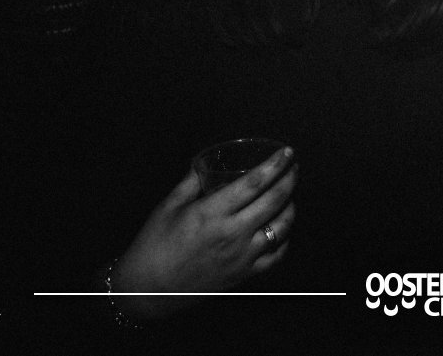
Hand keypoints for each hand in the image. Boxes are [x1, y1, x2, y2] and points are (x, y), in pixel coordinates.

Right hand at [111, 146, 297, 319]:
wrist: (148, 290)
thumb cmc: (154, 247)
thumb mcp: (168, 207)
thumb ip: (189, 183)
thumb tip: (202, 164)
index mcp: (212, 212)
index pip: (254, 183)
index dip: (275, 165)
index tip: (286, 152)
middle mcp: (233, 233)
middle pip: (274, 201)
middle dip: (289, 179)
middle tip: (293, 167)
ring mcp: (242, 256)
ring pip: (281, 227)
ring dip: (291, 207)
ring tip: (289, 195)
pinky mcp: (244, 274)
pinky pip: (276, 256)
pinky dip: (284, 239)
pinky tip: (282, 229)